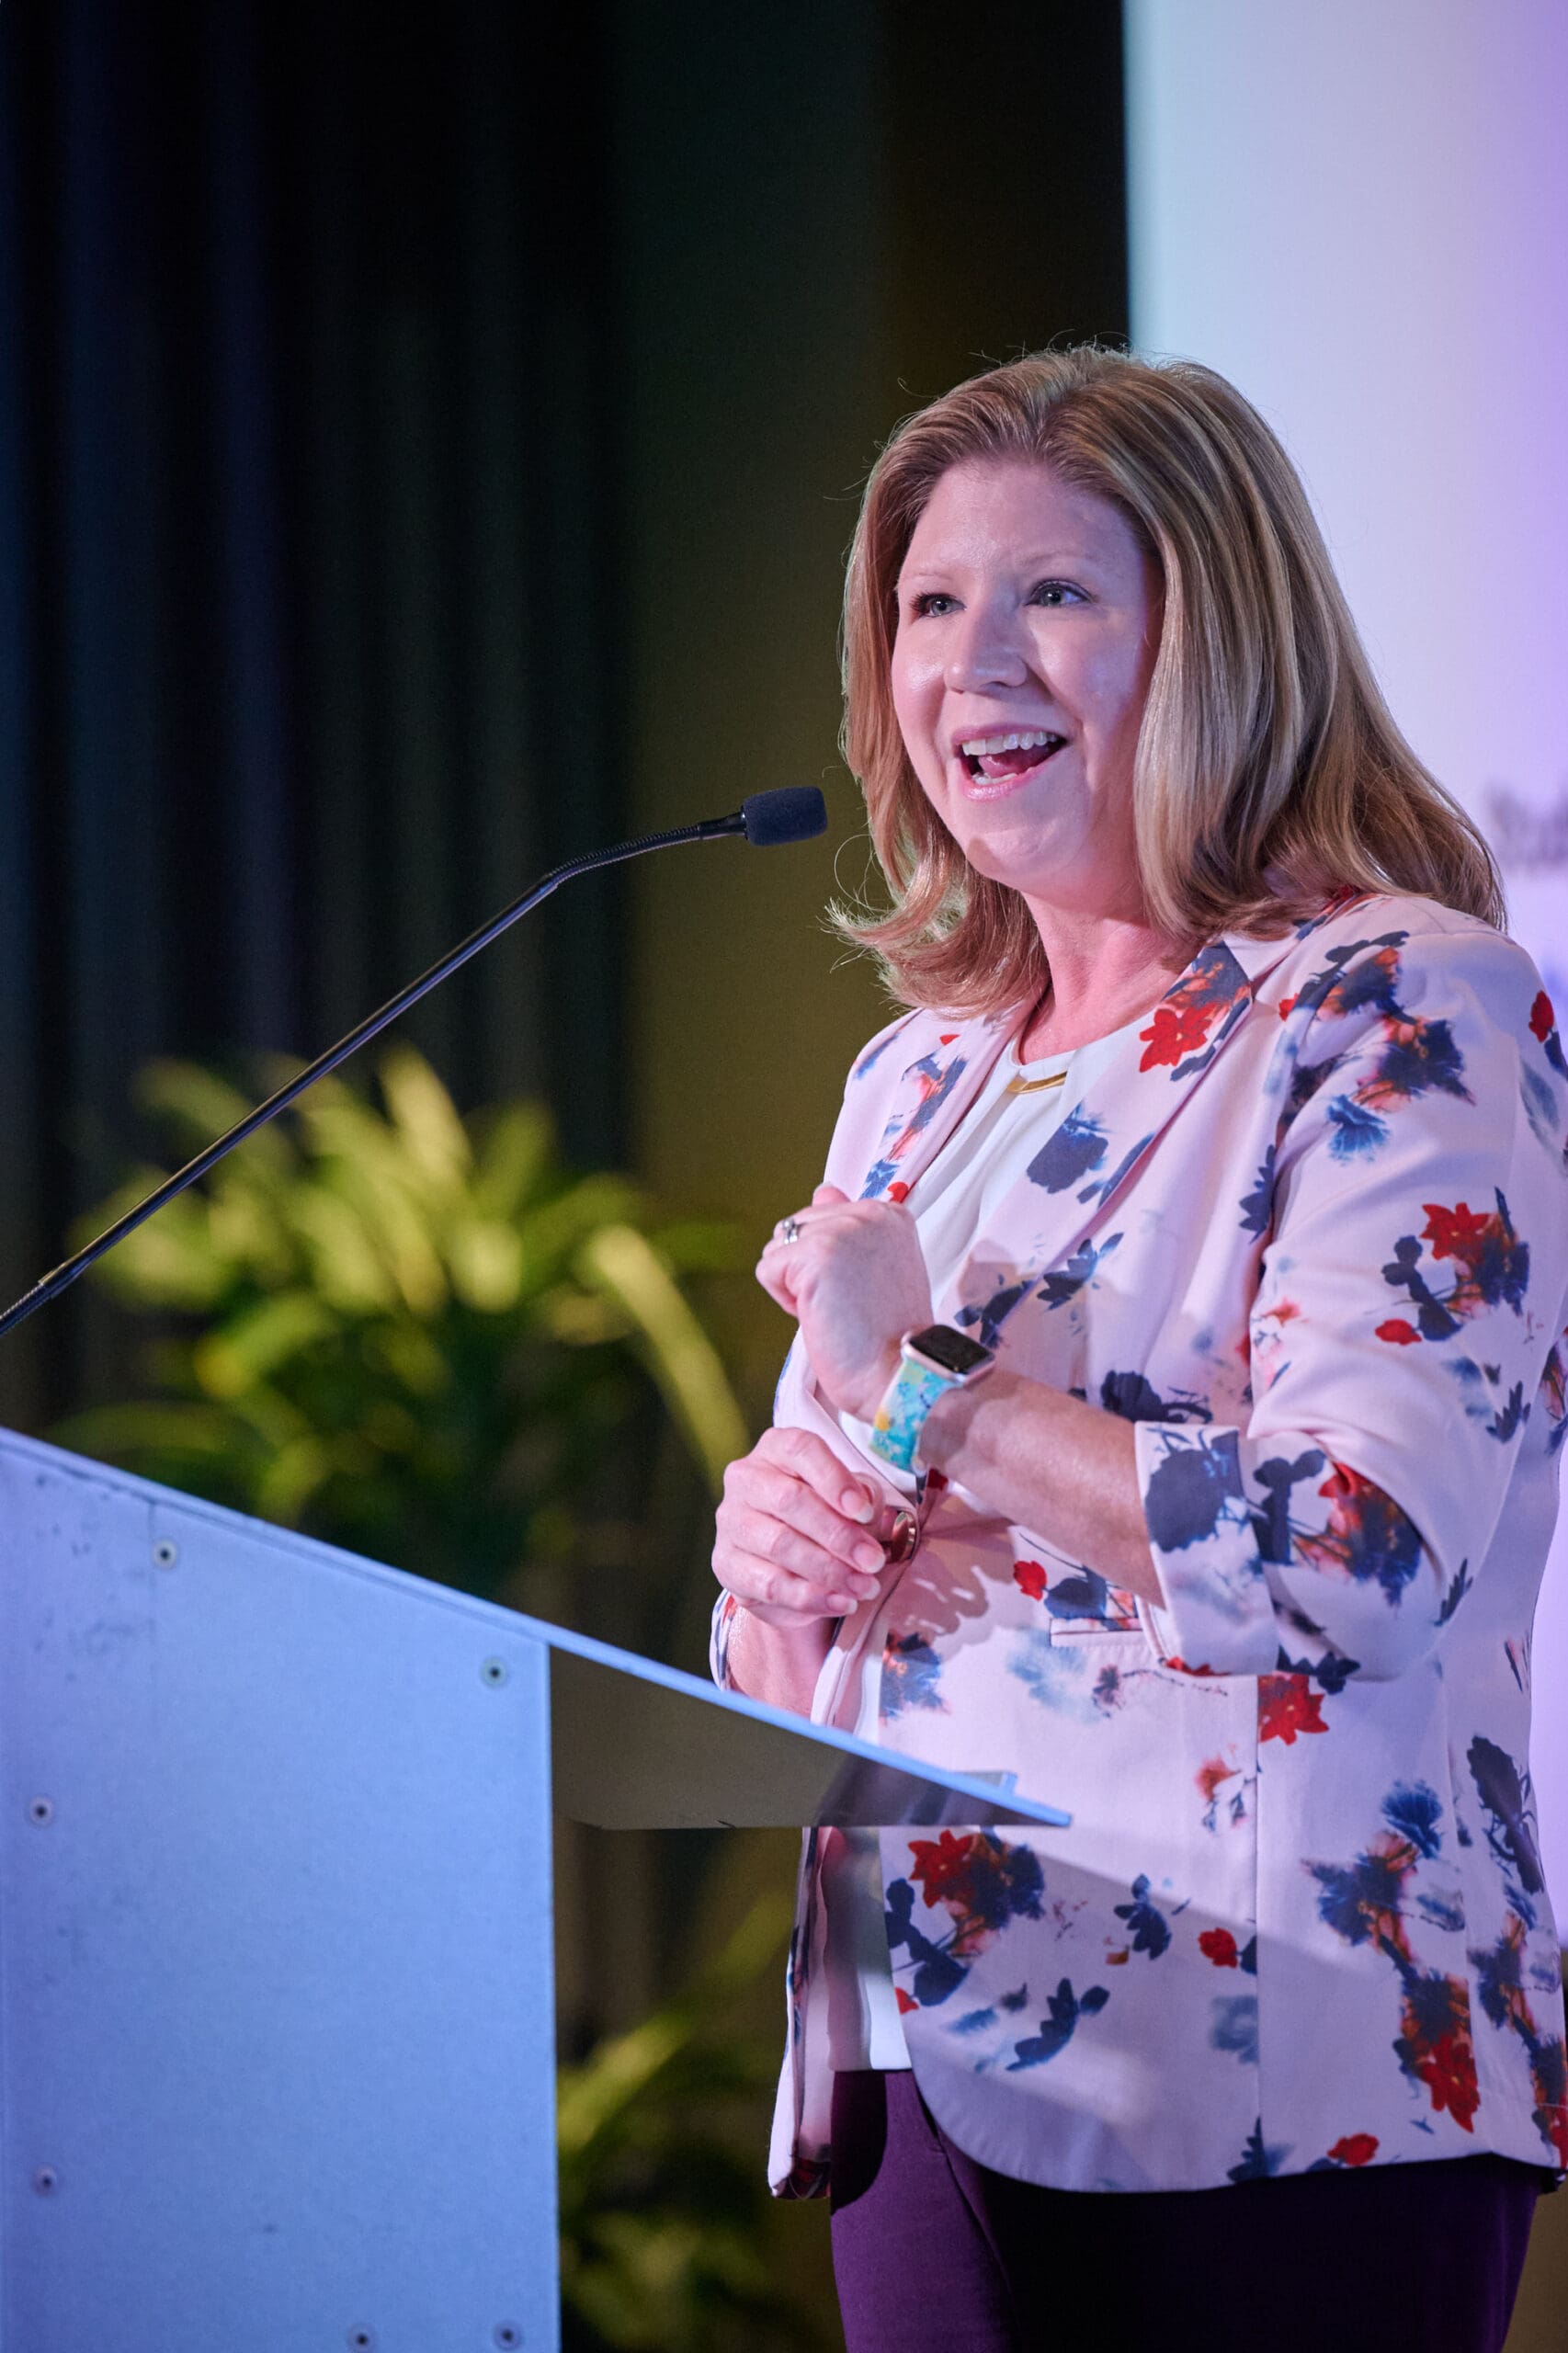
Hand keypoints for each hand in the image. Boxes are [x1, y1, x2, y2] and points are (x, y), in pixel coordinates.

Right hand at [712, 1426, 890, 1628]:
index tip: (865, 1511)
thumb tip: (867, 1514)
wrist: (790, 1565)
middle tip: (873, 1560)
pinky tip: (840, 1602)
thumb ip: (862, 1499)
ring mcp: (730, 1520)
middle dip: (838, 1535)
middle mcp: (745, 1478)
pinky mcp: (726, 1563)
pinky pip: (768, 1583)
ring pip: (779, 1545)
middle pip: (790, 1501)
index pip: (801, 1450)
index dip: (835, 1479)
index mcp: (777, 1449)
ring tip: (864, 1586)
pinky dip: (809, 1596)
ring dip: (829, 1571)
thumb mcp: (849, 1499)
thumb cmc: (825, 1516)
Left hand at [756, 1184, 933, 1419]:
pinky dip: (783, 1301)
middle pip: (797, 1229)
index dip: (830, 1264)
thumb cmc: (889, 1335)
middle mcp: (868, 1213)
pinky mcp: (814, 1254)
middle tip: (848, 1304)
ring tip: (835, 1309)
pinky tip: (819, 1315)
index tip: (861, 1291)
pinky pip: (767, 1270)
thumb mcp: (876, 1265)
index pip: (824, 1217)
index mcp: (888, 1213)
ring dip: (795, 1285)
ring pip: (778, 1248)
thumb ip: (848, 1225)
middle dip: (808, 1271)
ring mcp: (841, 1230)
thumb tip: (824, 1192)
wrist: (899, 1373)